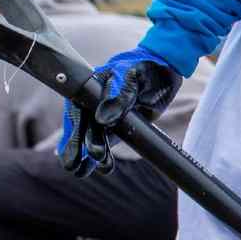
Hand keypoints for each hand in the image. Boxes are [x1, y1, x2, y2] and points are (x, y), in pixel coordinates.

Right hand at [57, 48, 183, 176]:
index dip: (75, 130)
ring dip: (90, 156)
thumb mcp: (133, 77)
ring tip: (88, 172)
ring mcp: (105, 116)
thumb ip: (120, 96)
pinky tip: (90, 169)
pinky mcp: (118, 127)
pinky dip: (98, 157)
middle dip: (81, 147)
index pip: (77, 110)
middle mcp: (92, 103)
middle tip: (80, 164)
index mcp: (90, 88)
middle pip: (82, 128)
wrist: (165, 70)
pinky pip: (106, 142)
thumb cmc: (145, 67)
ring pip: (92, 138)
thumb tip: (102, 119)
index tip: (76, 147)